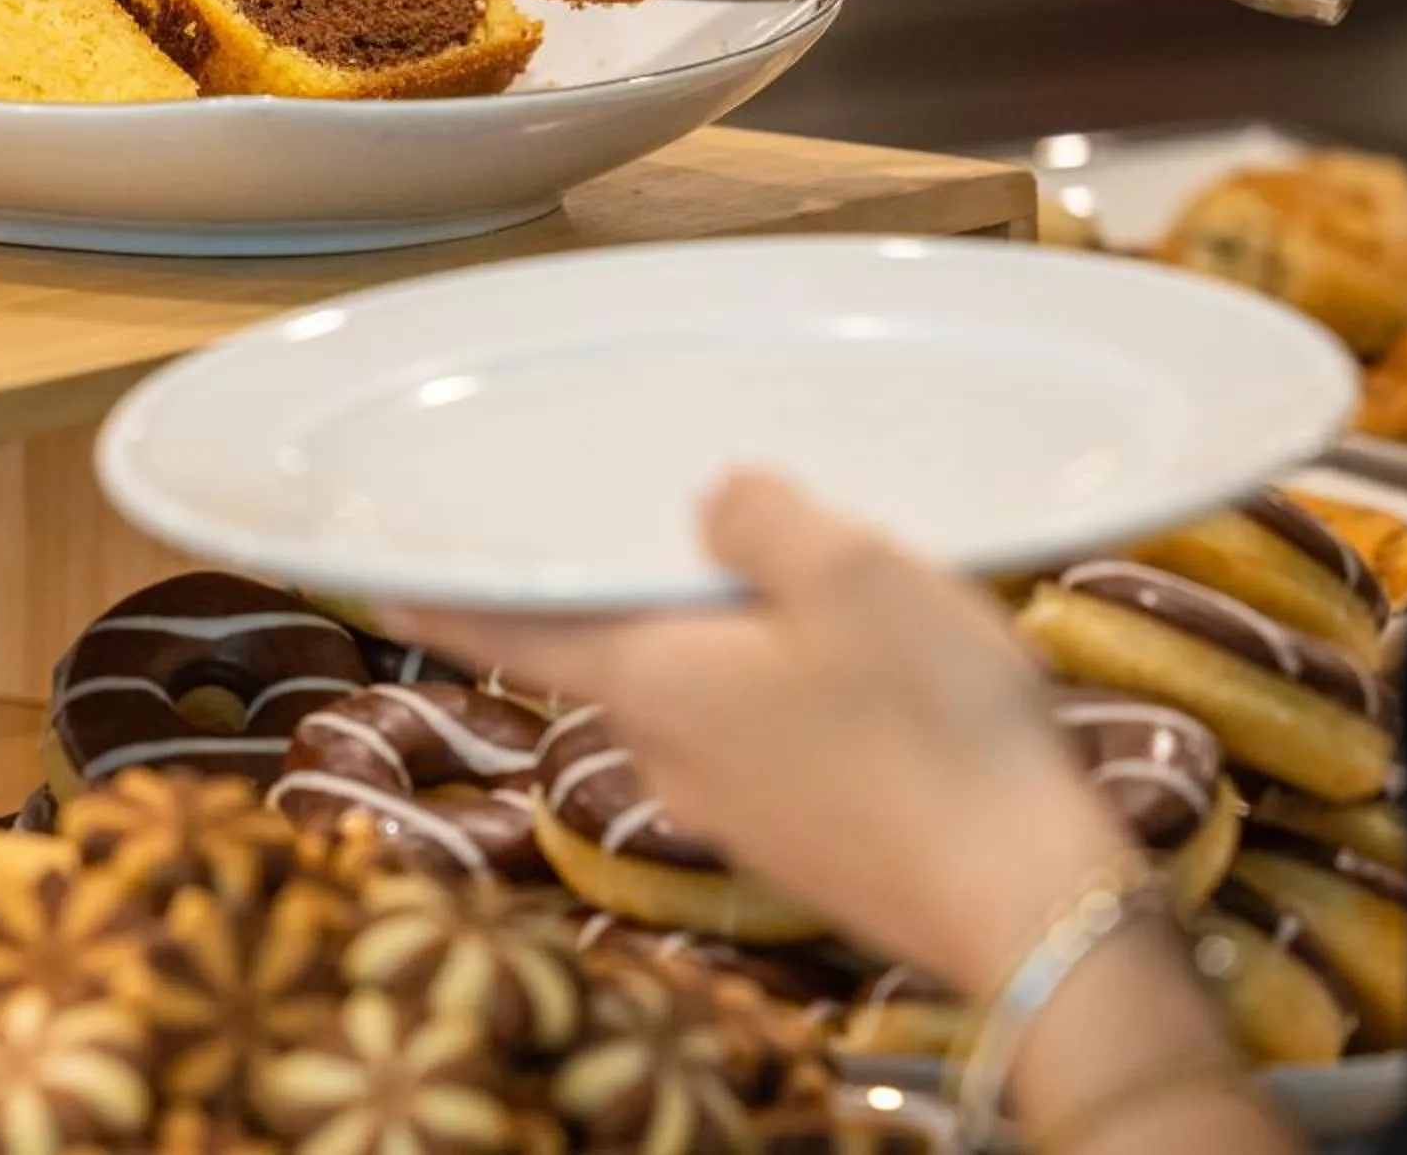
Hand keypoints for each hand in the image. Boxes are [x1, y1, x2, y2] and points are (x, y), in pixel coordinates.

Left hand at [386, 474, 1134, 998]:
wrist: (1030, 909)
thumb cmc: (934, 732)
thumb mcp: (849, 572)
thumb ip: (759, 517)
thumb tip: (712, 498)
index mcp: (650, 682)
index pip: (510, 624)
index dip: (440, 590)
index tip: (375, 571)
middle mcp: (665, 755)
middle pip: (611, 649)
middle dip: (634, 587)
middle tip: (675, 516)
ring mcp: (732, 812)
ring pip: (694, 691)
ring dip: (724, 635)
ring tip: (805, 580)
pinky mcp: (800, 841)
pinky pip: (763, 738)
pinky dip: (784, 691)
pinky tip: (861, 670)